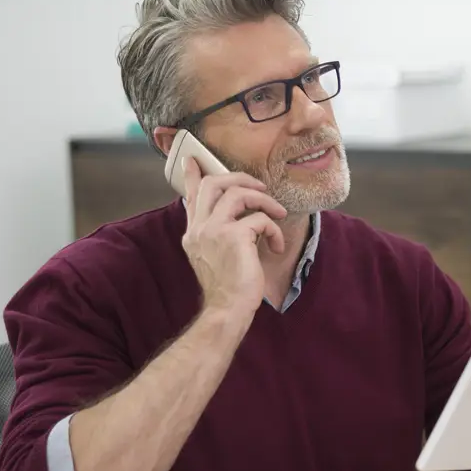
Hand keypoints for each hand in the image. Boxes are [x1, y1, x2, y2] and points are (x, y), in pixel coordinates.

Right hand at [181, 157, 286, 316]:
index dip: (194, 175)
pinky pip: (260, 219)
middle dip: (241, 178)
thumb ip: (217, 236)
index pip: (192, 196)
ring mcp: (214, 230)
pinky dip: (273, 230)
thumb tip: (233, 219)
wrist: (228, 310)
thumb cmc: (229, 289)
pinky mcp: (234, 237)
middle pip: (214, 183)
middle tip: (260, 186)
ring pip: (238, 193)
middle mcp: (199, 228)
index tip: (194, 159)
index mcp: (194, 233)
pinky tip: (276, 247)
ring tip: (278, 214)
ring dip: (264, 200)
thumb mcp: (216, 258)